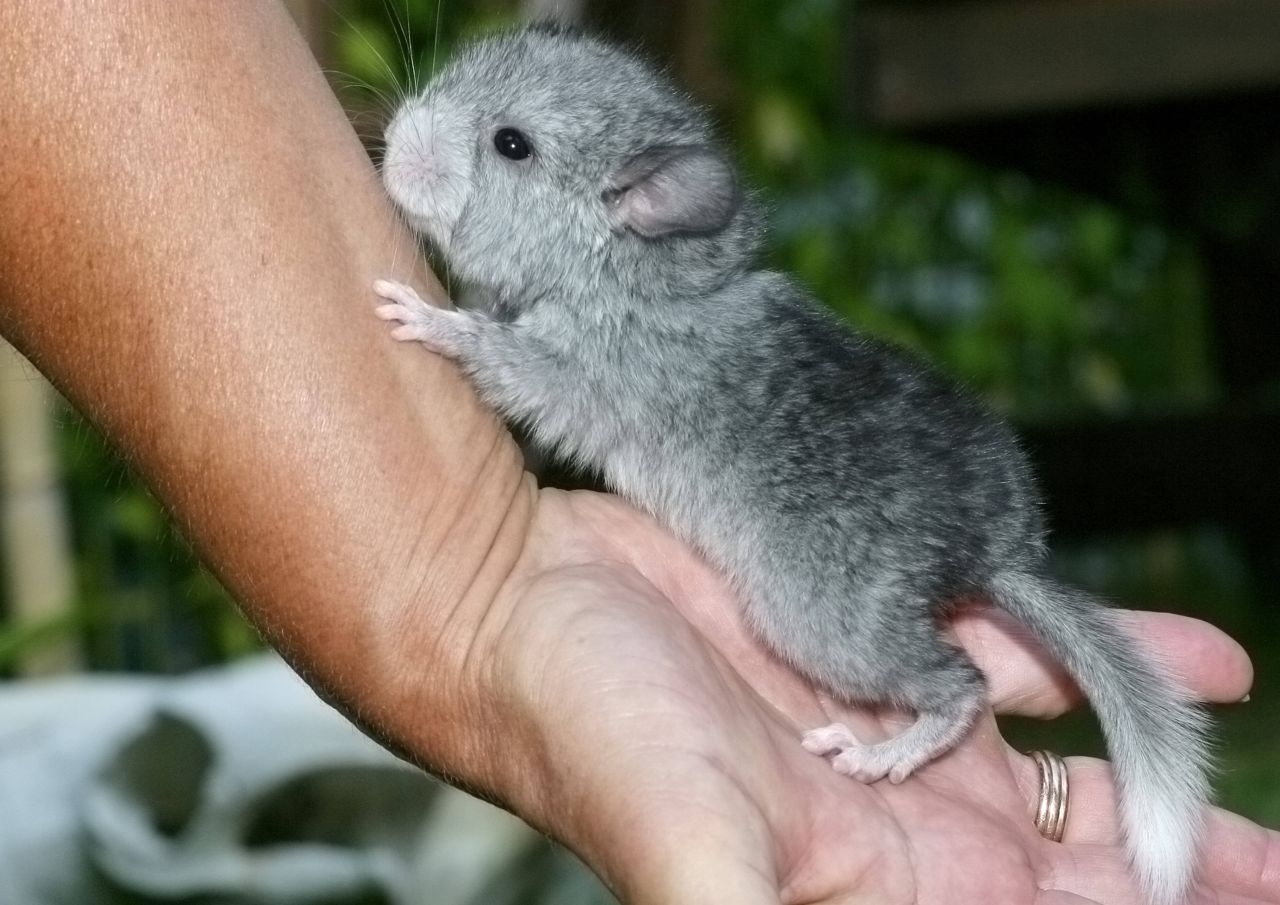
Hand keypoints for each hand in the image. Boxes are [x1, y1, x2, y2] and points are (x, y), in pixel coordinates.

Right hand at [478, 489, 1273, 904]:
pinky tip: (1185, 654)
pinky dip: (1097, 652)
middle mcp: (887, 814)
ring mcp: (883, 715)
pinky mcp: (872, 626)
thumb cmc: (586, 732)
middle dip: (1179, 866)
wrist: (520, 603)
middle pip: (1067, 864)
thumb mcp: (695, 857)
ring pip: (1053, 753)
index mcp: (861, 885)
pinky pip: (1007, 644)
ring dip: (1158, 765)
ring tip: (1247, 772)